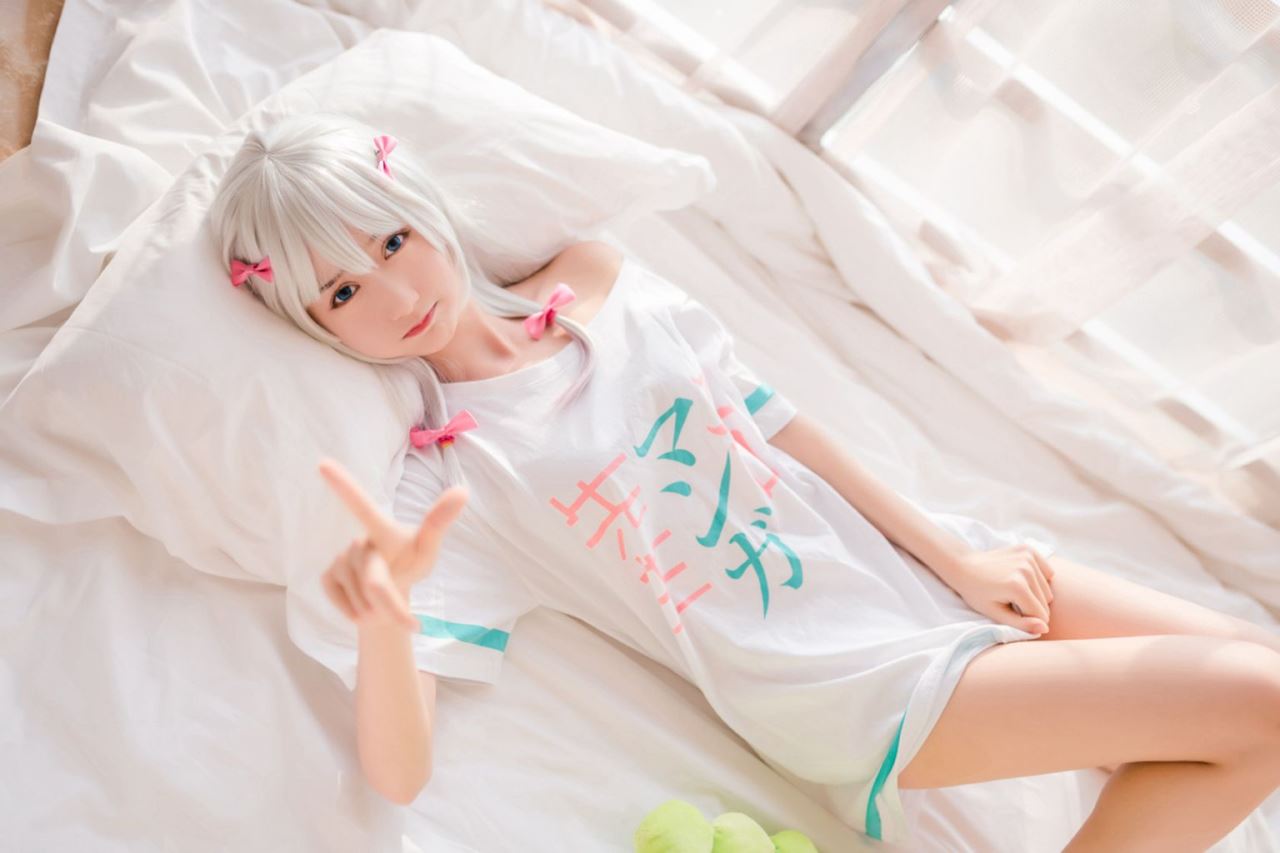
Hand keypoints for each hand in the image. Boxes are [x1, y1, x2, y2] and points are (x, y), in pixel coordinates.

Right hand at [318, 457, 468, 631]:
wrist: (388, 598)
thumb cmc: (409, 565)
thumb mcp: (428, 549)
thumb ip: (439, 522)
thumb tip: (463, 489)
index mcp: (382, 530)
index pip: (363, 508)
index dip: (343, 486)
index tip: (322, 464)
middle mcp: (359, 540)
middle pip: (373, 581)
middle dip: (390, 607)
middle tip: (412, 624)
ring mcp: (340, 558)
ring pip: (361, 597)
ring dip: (377, 609)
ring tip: (383, 599)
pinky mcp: (327, 577)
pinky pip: (343, 603)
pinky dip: (357, 613)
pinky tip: (363, 603)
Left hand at [939, 544, 1055, 633]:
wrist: (964, 565)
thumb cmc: (977, 593)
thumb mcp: (995, 613)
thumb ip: (1020, 625)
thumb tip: (1045, 628)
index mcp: (1018, 587)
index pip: (1041, 615)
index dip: (1028, 620)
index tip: (1012, 614)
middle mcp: (1026, 569)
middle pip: (1046, 603)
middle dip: (1032, 608)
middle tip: (1010, 601)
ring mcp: (1028, 557)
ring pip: (1048, 590)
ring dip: (1035, 594)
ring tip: (1013, 590)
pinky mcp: (1029, 550)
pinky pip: (1048, 572)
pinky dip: (1039, 579)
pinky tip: (1022, 578)